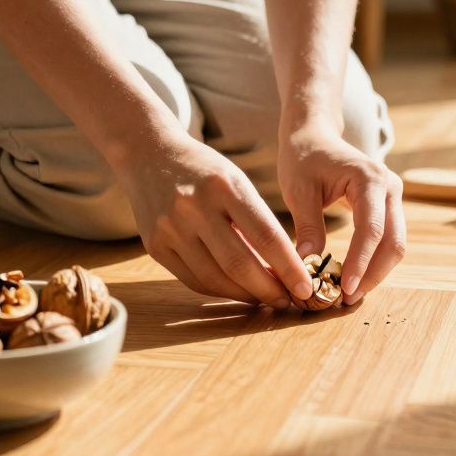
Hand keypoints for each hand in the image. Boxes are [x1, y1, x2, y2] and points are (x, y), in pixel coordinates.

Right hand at [114, 133, 313, 307]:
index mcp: (224, 185)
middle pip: (239, 263)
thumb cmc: (204, 171)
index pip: (265, 235)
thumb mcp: (235, 181)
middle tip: (289, 301)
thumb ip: (256, 223)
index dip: (289, 267)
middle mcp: (194, 206)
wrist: (148, 154)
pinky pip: (193, 280)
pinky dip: (220, 290)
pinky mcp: (154, 245)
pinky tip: (237, 291)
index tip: (306, 288)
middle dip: (269, 290)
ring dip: (245, 296)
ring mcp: (170, 228)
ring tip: (265, 299)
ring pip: (215, 279)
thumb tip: (281, 272)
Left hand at [277, 122, 406, 305]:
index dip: (361, 262)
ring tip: (349, 294)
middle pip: (393, 242)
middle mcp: (389, 187)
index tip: (345, 289)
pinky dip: (374, 261)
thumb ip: (307, 226)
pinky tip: (354, 278)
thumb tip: (307, 266)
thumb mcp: (299, 190)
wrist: (314, 135)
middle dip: (373, 274)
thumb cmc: (303, 157)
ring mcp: (392, 197)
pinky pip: (387, 240)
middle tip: (347, 300)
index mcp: (370, 178)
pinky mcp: (387, 207)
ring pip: (395, 245)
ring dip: (376, 272)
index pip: (372, 229)